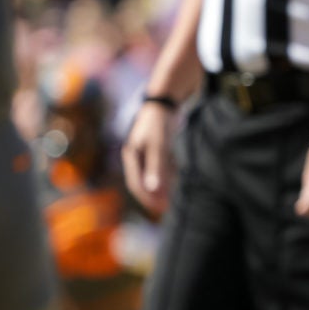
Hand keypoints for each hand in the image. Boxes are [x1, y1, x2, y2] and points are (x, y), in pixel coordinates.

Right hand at [123, 99, 176, 215]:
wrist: (166, 100)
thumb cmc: (160, 122)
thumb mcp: (159, 146)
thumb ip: (156, 167)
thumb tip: (153, 189)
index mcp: (132, 155)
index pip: (136, 183)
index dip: (146, 198)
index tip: (159, 209)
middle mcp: (137, 155)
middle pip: (143, 181)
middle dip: (153, 196)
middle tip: (165, 209)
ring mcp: (146, 151)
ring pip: (152, 174)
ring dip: (161, 187)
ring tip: (171, 199)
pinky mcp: (157, 147)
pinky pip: (161, 166)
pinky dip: (167, 175)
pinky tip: (176, 181)